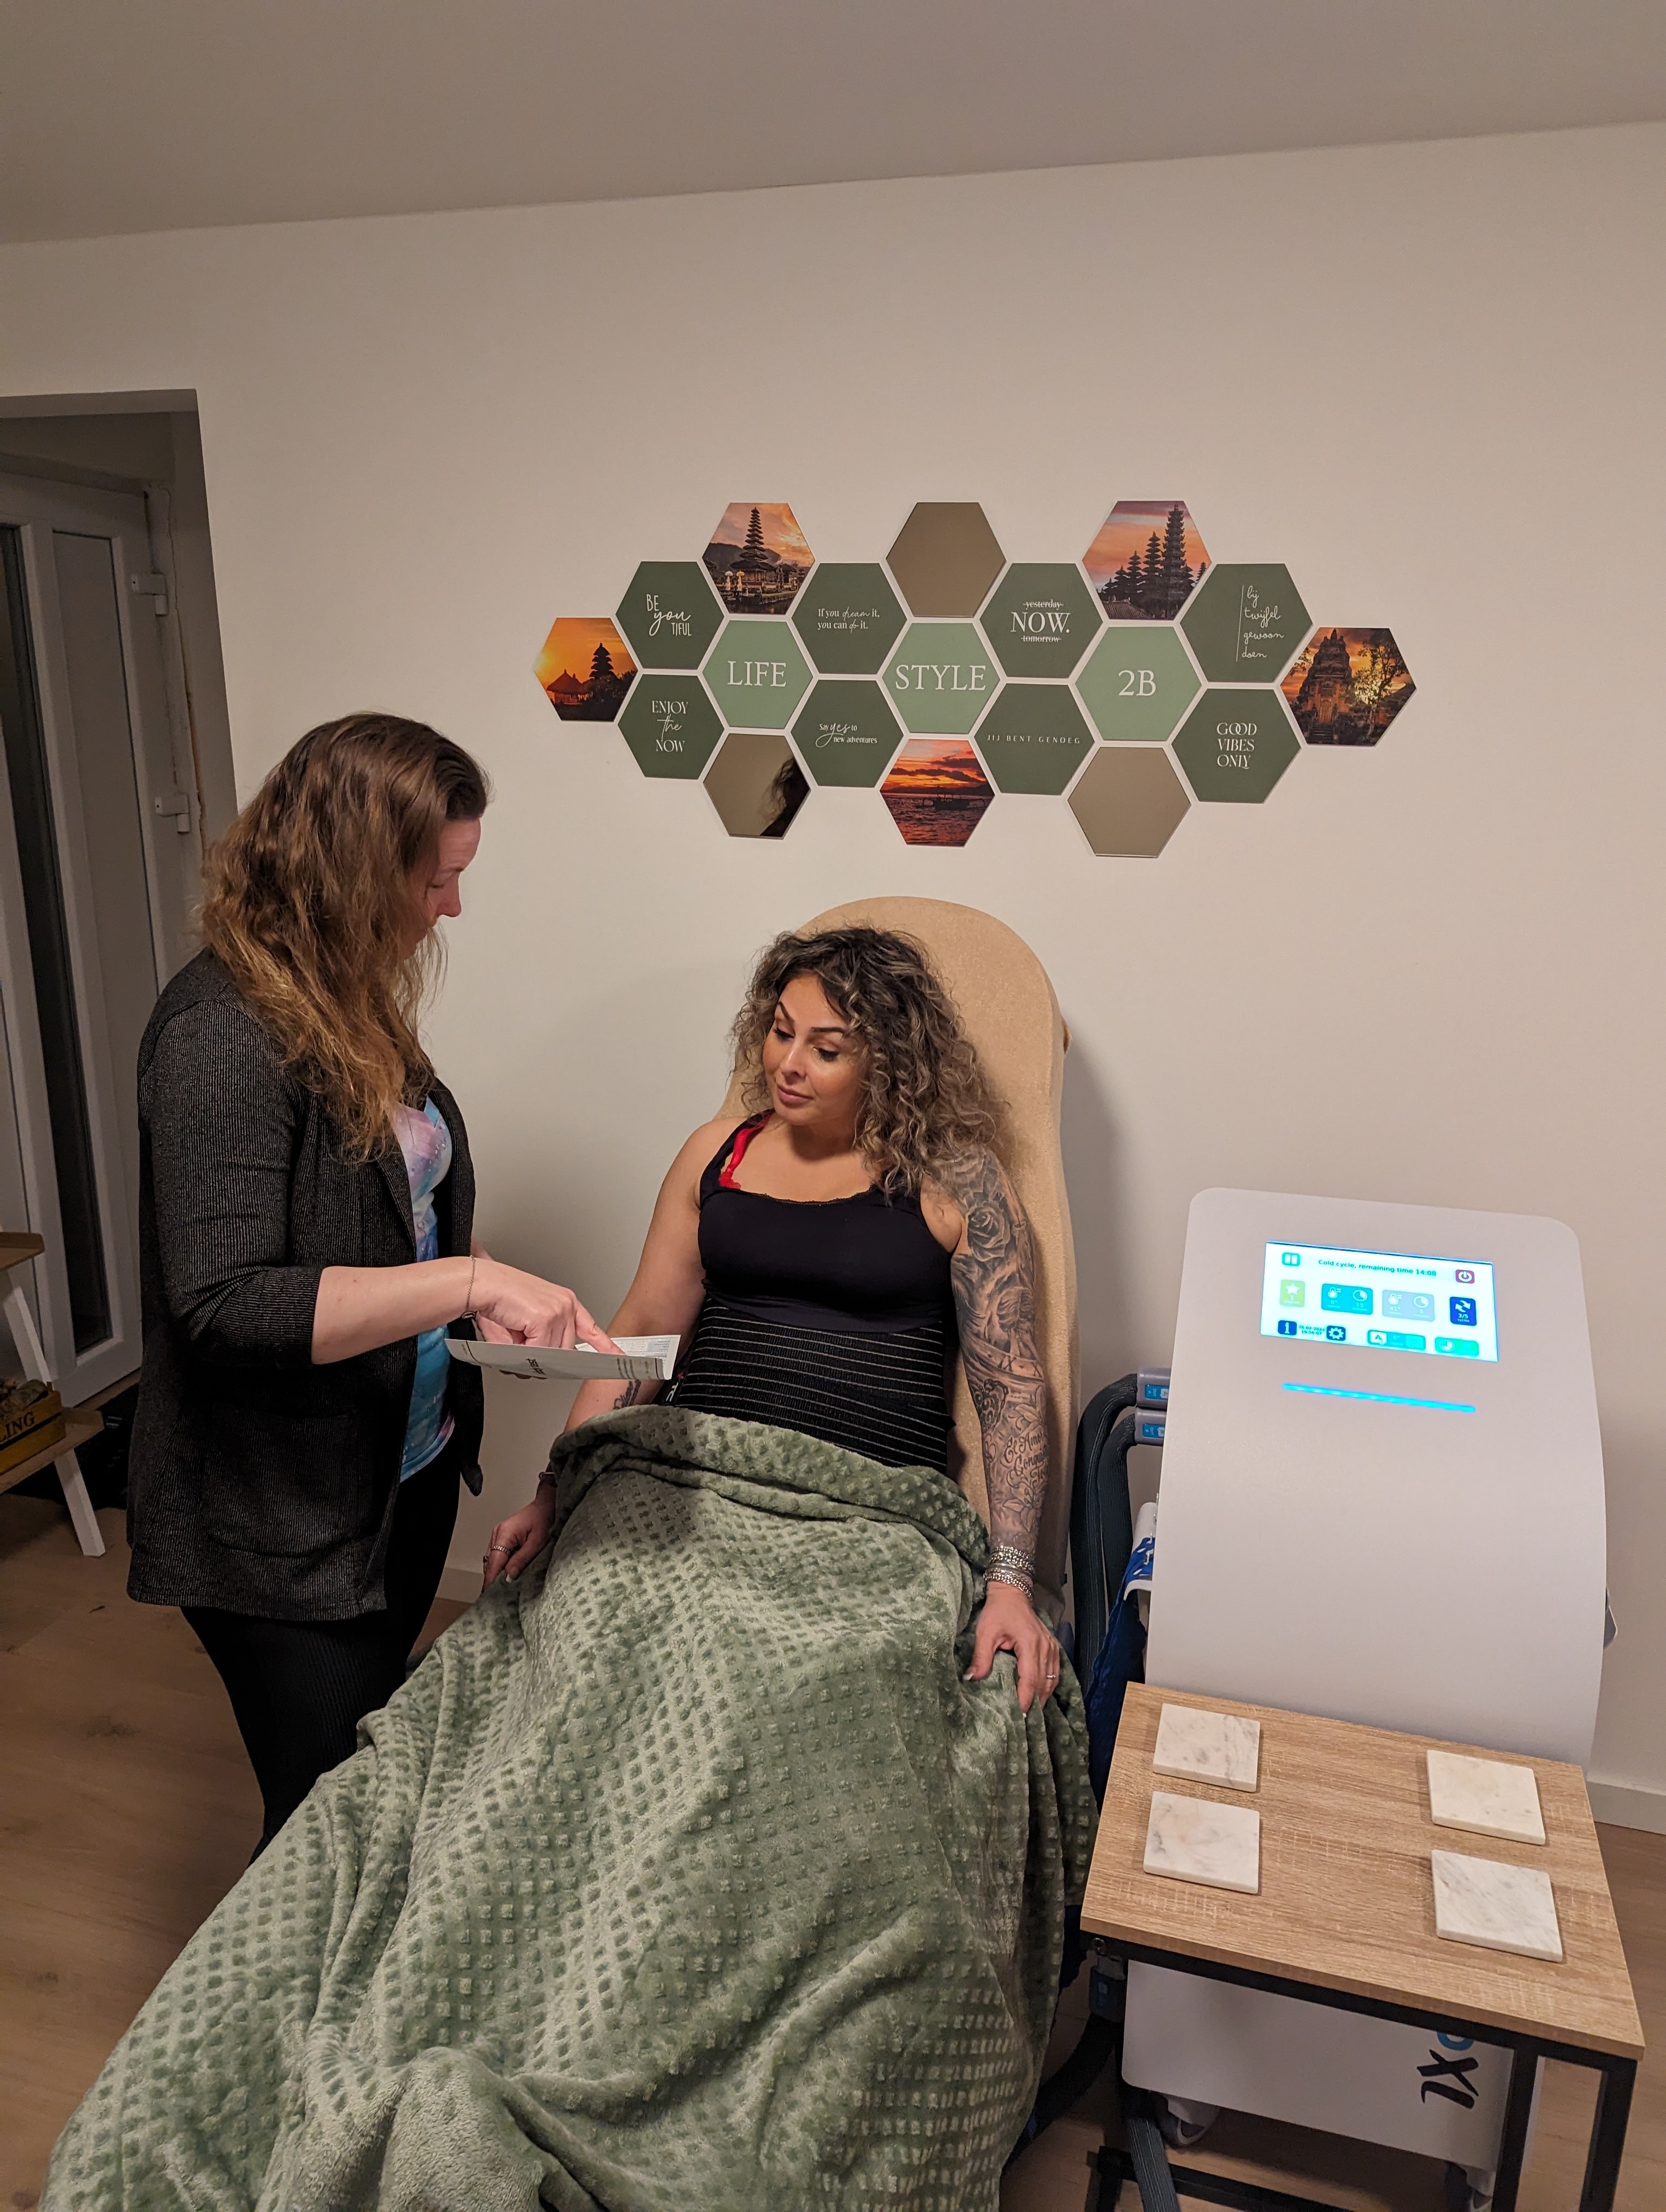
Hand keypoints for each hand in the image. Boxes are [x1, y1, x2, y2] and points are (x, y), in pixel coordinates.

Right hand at [468, 1258, 609, 1349]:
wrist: (479, 1283)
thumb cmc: (496, 1300)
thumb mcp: (524, 1324)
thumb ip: (539, 1344)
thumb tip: (541, 1367)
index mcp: (564, 1301)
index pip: (590, 1328)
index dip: (605, 1345)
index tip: (618, 1357)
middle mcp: (565, 1304)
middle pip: (564, 1350)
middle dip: (540, 1355)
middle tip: (519, 1345)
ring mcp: (558, 1311)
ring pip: (550, 1354)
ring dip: (527, 1353)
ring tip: (511, 1333)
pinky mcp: (546, 1318)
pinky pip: (537, 1352)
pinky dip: (520, 1350)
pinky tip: (512, 1331)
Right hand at [482, 1487, 558, 1586]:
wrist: (547, 1506)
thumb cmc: (544, 1520)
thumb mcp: (537, 1544)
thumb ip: (521, 1561)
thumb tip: (508, 1578)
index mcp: (504, 1534)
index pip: (493, 1563)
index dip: (490, 1580)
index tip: (488, 1595)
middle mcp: (497, 1534)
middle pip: (490, 1563)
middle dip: (492, 1579)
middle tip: (497, 1596)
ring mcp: (498, 1535)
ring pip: (492, 1560)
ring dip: (496, 1572)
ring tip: (503, 1587)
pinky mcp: (502, 1537)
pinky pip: (497, 1555)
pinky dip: (500, 1565)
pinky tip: (507, 1573)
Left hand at [965, 1580, 1060, 1713]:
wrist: (1012, 1593)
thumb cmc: (998, 1611)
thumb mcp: (985, 1632)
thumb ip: (981, 1656)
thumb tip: (971, 1678)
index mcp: (1030, 1644)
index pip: (1030, 1679)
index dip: (1025, 1699)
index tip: (1019, 1715)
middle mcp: (1045, 1647)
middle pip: (1043, 1683)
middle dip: (1035, 1703)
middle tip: (1025, 1721)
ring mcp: (1052, 1647)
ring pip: (1052, 1679)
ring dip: (1043, 1697)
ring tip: (1032, 1713)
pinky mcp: (1053, 1646)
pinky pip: (1055, 1672)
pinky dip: (1049, 1686)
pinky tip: (1041, 1696)